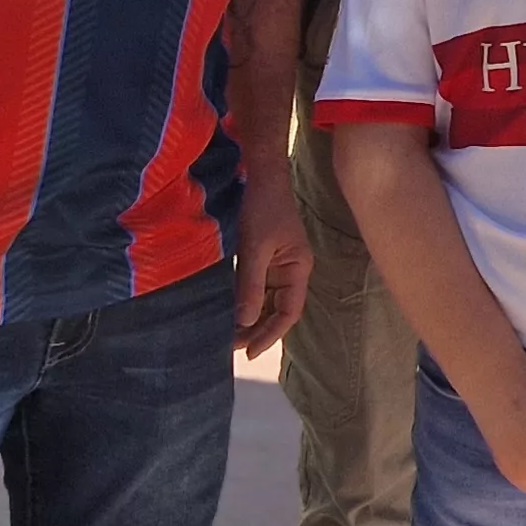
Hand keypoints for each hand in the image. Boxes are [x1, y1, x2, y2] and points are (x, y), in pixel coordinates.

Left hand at [234, 197, 312, 358]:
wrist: (260, 173)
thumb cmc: (263, 206)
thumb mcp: (255, 247)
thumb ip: (251, 284)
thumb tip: (244, 321)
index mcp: (298, 269)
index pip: (288, 312)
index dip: (270, 335)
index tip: (249, 352)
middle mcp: (291, 271)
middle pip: (277, 310)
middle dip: (256, 330)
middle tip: (230, 347)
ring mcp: (277, 264)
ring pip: (266, 301)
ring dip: (249, 318)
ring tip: (227, 336)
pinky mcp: (263, 256)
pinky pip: (256, 287)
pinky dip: (244, 300)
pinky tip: (228, 310)